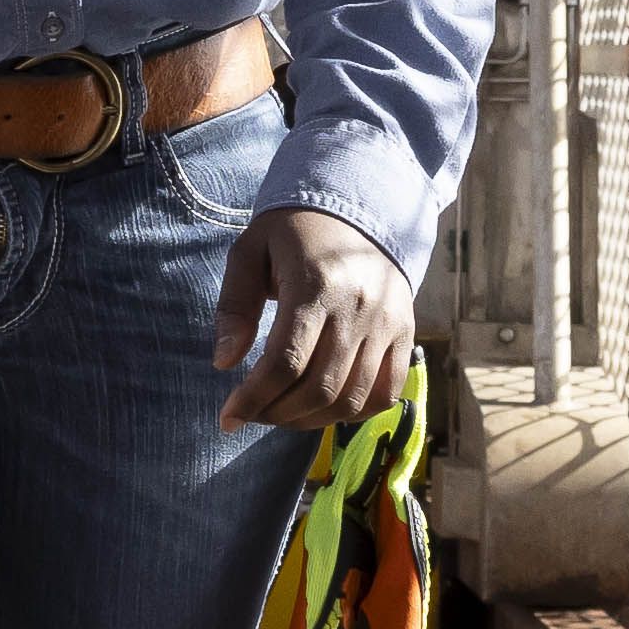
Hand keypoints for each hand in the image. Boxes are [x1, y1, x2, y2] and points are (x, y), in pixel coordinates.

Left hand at [212, 205, 414, 433]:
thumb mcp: (249, 253)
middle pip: (318, 388)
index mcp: (316, 285)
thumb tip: (223, 362)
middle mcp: (358, 308)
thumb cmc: (292, 233)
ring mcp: (387, 323)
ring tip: (281, 412)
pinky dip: (354, 412)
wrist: (355, 207)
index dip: (253, 399)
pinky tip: (323, 407)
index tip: (228, 417)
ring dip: (310, 420)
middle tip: (252, 412)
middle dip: (276, 413)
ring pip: (351, 399)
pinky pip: (386, 393)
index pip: (284, 363)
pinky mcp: (405, 331)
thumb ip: (234, 306)